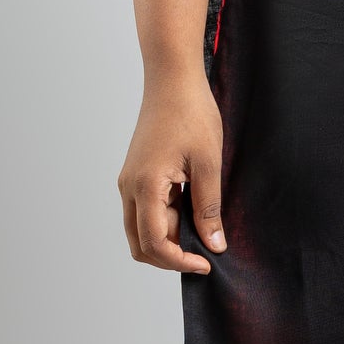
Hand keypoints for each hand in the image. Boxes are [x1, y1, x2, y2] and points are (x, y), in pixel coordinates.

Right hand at [117, 73, 225, 274]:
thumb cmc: (191, 114)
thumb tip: (214, 245)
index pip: (153, 244)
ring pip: (141, 230)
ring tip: (201, 231)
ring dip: (168, 240)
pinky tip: (192, 213)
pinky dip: (165, 222)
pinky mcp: (136, 176)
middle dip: (170, 258)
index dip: (179, 262)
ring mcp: (130, 182)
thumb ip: (209, 208)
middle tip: (204, 255)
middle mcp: (129, 188)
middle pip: (140, 244)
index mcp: (145, 186)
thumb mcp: (208, 164)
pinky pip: (145, 211)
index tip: (207, 263)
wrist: (172, 80)